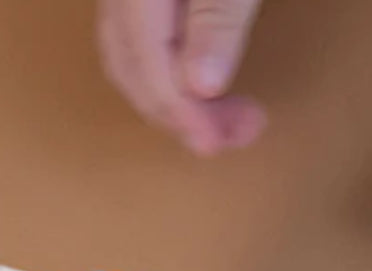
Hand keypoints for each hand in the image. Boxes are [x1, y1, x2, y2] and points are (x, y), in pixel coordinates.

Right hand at [97, 0, 265, 154]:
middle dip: (183, 116)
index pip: (149, 67)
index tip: (217, 144)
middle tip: (240, 132)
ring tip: (232, 116)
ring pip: (131, 63)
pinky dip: (168, 78)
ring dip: (178, 102)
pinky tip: (204, 87)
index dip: (184, 114)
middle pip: (133, 71)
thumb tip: (202, 87)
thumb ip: (216, 24)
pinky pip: (138, 46)